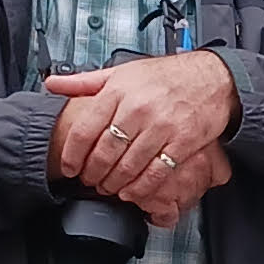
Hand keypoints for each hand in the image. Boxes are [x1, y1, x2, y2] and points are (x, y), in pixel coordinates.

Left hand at [47, 53, 238, 221]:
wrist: (211, 78)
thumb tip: (52, 84)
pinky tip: (132, 191)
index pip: (85, 129)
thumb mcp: (121, 72)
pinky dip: (141, 188)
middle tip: (89, 180)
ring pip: (128, 166)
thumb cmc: (166, 76)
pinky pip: (156, 173)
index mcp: (119, 90)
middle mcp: (138, 108)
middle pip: (105, 152)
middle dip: (93, 173)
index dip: (72, 154)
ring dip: (114, 183)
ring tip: (108, 187)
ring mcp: (162, 126)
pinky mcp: (182, 142)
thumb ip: (85, 81)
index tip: (70, 167)